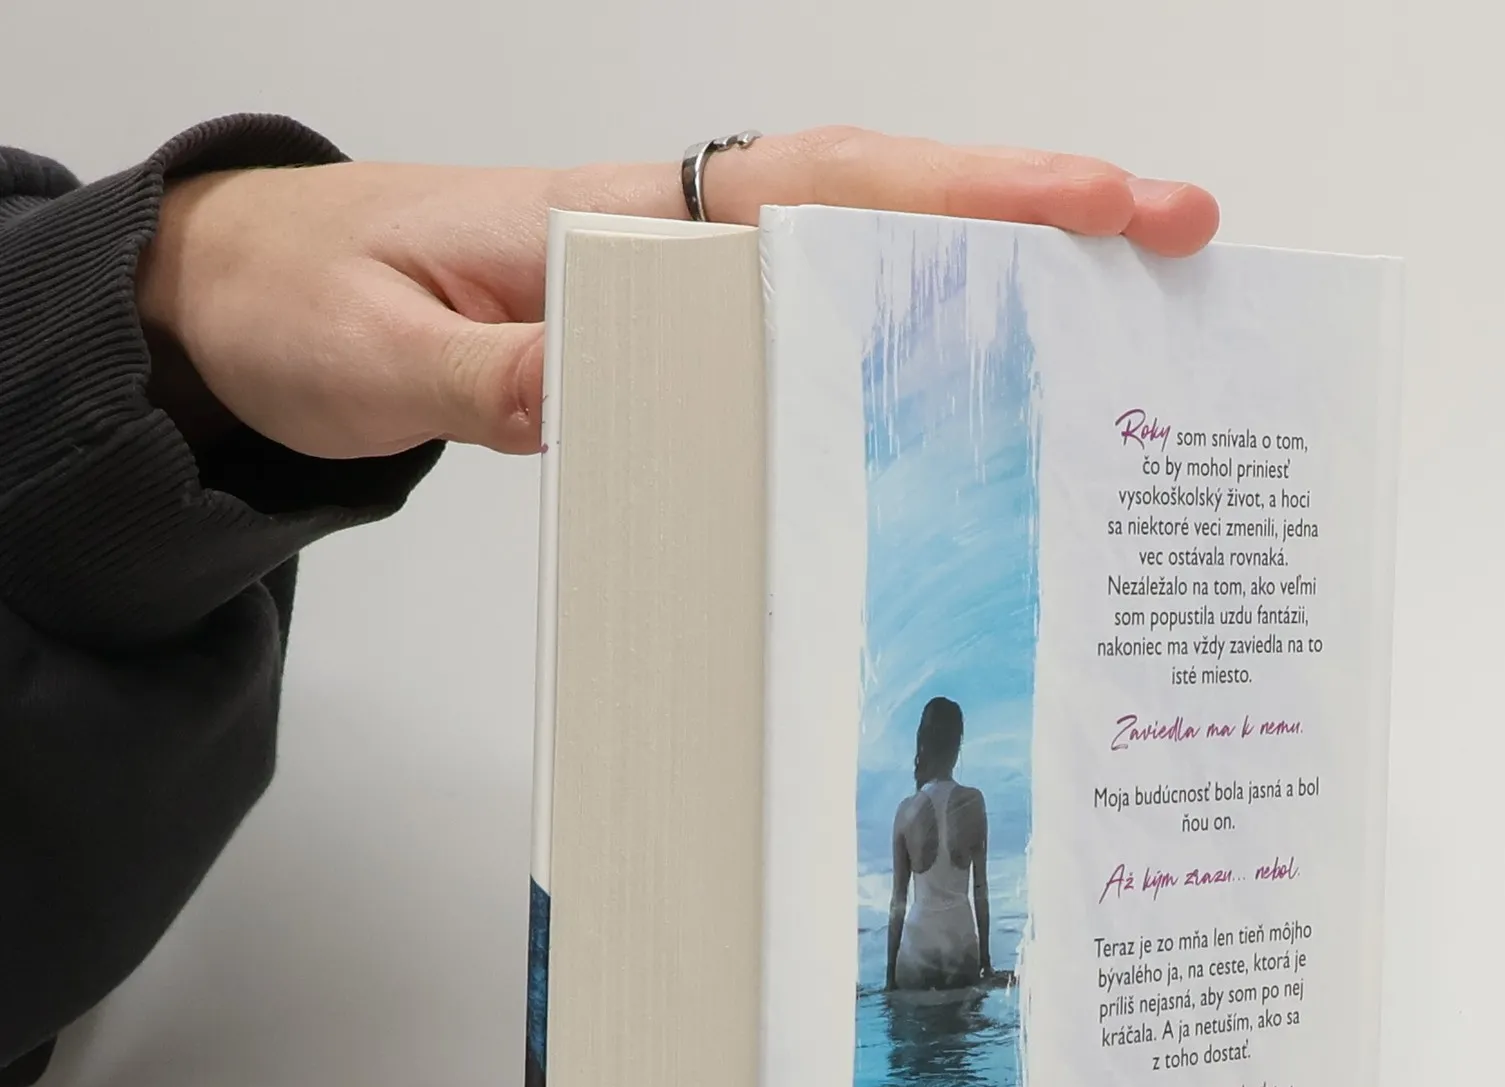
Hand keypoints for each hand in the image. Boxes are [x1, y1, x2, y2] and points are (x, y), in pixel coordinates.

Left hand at [135, 127, 1218, 460]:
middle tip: (1178, 237)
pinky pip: (810, 334)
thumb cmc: (310, 304)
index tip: (1096, 199)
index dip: (967, 191)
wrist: (246, 304)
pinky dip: (902, 346)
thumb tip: (600, 398)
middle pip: (887, 207)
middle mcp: (675, 238)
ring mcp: (682, 288)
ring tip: (1123, 325)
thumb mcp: (377, 351)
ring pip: (866, 265)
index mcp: (624, 216)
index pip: (824, 189)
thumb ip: (487, 377)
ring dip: (995, 284)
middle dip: (1038, 217)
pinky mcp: (671, 341)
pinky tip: (968, 393)